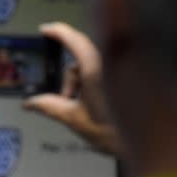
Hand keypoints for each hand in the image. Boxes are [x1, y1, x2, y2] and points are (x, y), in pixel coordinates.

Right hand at [23, 22, 121, 155]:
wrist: (147, 146)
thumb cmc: (115, 132)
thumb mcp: (74, 118)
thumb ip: (49, 106)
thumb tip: (30, 103)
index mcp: (96, 69)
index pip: (74, 40)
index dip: (57, 32)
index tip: (45, 30)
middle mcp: (110, 66)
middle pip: (81, 60)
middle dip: (70, 79)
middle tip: (66, 99)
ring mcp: (122, 73)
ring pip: (92, 69)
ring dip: (82, 85)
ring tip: (83, 109)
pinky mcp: (129, 81)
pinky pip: (105, 74)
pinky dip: (95, 85)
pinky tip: (96, 107)